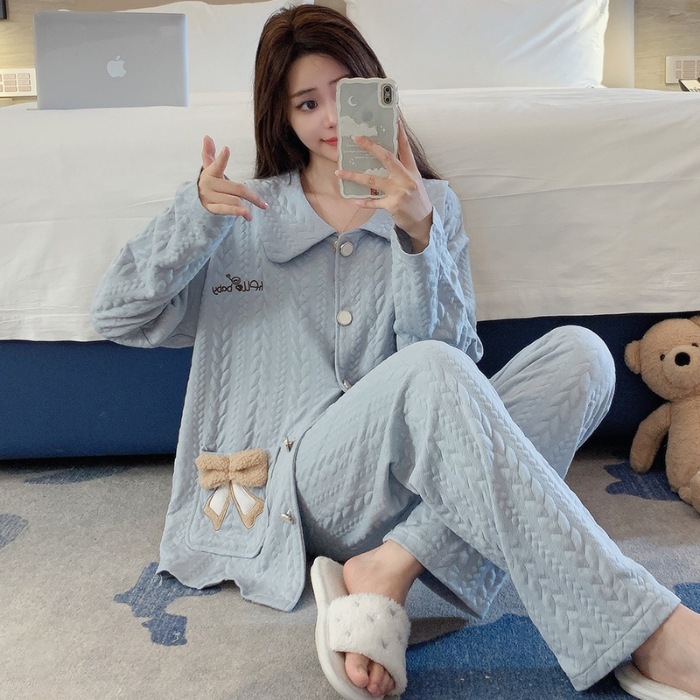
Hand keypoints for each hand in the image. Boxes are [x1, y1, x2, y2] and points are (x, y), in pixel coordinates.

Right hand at [198, 135, 267, 218]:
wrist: (194, 201)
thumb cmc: (208, 183)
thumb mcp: (209, 169)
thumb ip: (209, 154)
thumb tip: (207, 136)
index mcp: (210, 173)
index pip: (217, 165)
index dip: (222, 158)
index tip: (227, 149)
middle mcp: (209, 185)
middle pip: (236, 189)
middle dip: (252, 197)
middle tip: (265, 205)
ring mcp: (210, 197)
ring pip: (233, 200)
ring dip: (247, 206)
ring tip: (260, 210)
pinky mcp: (211, 209)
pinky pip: (225, 210)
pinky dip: (237, 212)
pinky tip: (247, 215)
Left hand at [335, 123, 432, 251]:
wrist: (423, 221)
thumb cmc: (416, 199)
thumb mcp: (413, 180)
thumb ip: (401, 169)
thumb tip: (383, 157)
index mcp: (411, 170)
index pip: (405, 147)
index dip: (399, 133)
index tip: (393, 118)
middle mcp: (406, 178)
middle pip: (387, 158)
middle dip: (370, 147)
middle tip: (356, 138)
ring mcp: (399, 192)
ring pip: (372, 181)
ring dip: (354, 176)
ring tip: (339, 172)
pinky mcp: (393, 205)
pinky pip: (373, 202)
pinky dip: (363, 202)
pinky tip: (353, 200)